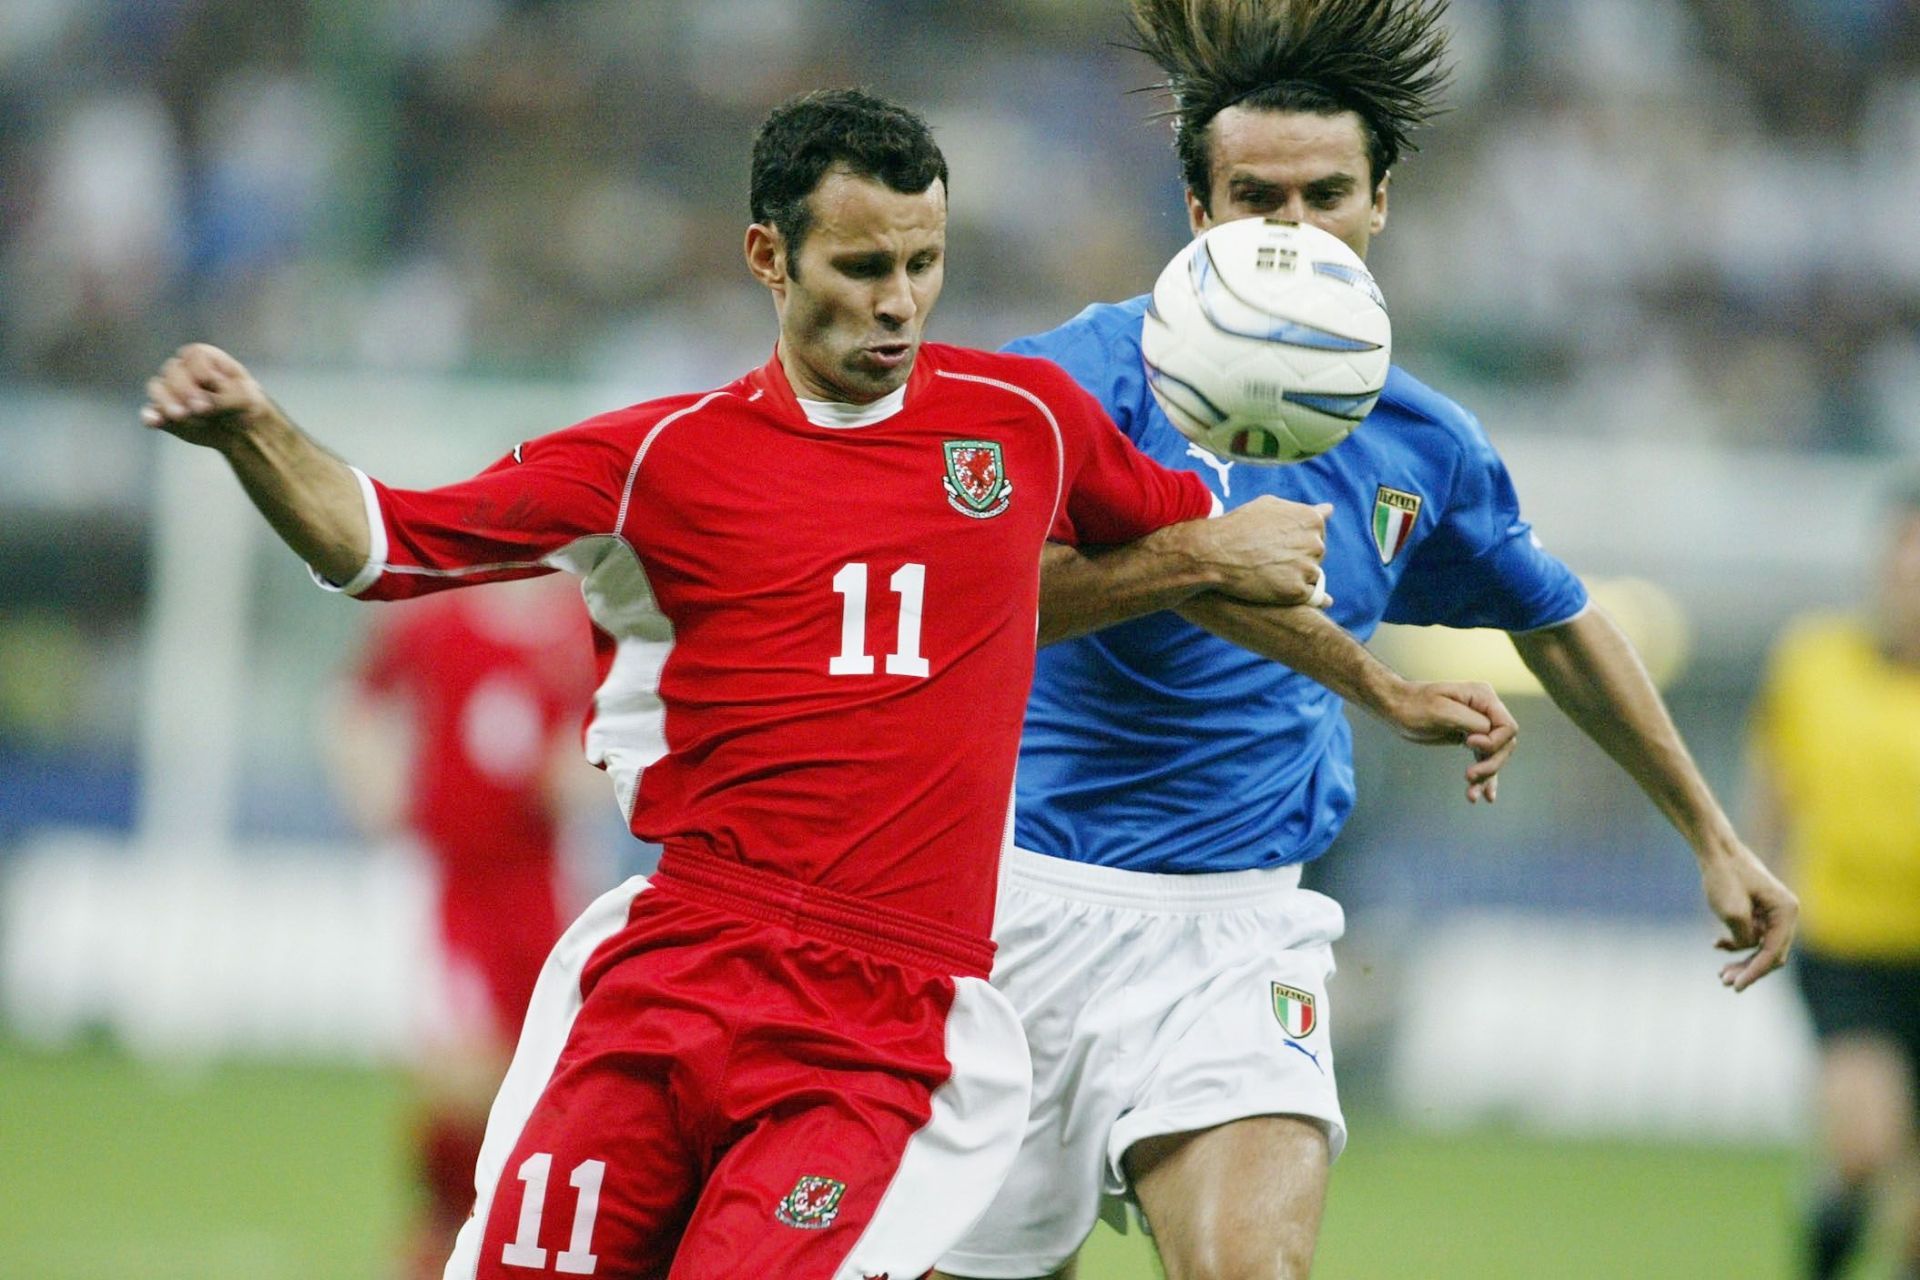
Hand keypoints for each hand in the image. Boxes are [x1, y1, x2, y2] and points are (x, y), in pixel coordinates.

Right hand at [140, 344, 274, 448]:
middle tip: (202, 408)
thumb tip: (200, 407)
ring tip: (180, 415)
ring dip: (166, 401)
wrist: (242, 429)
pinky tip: (153, 422)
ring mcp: (171, 392)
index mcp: (205, 359)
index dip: (201, 371)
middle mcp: (183, 371)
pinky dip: (150, 416)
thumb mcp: (244, 399)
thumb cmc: (245, 405)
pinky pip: (151, 412)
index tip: (214, 385)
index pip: (193, 356)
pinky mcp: (165, 413)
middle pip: (173, 371)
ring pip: (157, 388)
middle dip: (185, 389)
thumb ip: (225, 398)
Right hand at [1193, 495, 1329, 607]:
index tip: (1275, 543)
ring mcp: (1308, 568)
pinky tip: (1270, 588)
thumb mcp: (1270, 506)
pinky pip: (1305, 596)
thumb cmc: (1238, 526)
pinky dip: (1290, 594)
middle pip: (1315, 555)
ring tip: (1266, 574)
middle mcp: (1315, 543)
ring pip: (1311, 577)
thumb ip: (1303, 509)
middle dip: (1296, 558)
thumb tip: (1328, 509)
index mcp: (1312, 519)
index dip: (1294, 540)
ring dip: (1294, 577)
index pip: (1317, 533)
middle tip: (1267, 559)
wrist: (1213, 553)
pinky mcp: (1298, 592)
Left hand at [1382, 679, 1516, 802]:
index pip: (1507, 727)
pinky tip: (1484, 796)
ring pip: (1495, 755)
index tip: (1468, 744)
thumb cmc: (1414, 706)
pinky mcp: (1470, 738)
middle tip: (1468, 777)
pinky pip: (1484, 758)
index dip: (1493, 742)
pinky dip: (1484, 777)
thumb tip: (1489, 734)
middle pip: (1505, 744)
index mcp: (1483, 696)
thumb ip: (1471, 721)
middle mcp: (1486, 709)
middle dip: (1491, 764)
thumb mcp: (1441, 711)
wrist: (1395, 707)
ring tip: (1472, 796)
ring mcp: (1479, 724)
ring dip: (1486, 776)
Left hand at [1700, 843, 1797, 991]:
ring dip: (1742, 960)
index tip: (1736, 986)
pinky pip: (1752, 936)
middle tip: (1725, 981)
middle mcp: (1785, 913)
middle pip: (1771, 953)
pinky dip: (1736, 943)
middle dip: (1749, 969)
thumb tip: (1750, 948)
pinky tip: (1717, 944)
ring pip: (1760, 947)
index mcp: (1787, 911)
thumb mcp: (1732, 912)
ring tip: (1721, 974)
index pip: (1773, 952)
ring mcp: (1773, 913)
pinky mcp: (1759, 911)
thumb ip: (1745, 937)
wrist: (1715, 851)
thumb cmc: (1724, 876)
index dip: (1755, 972)